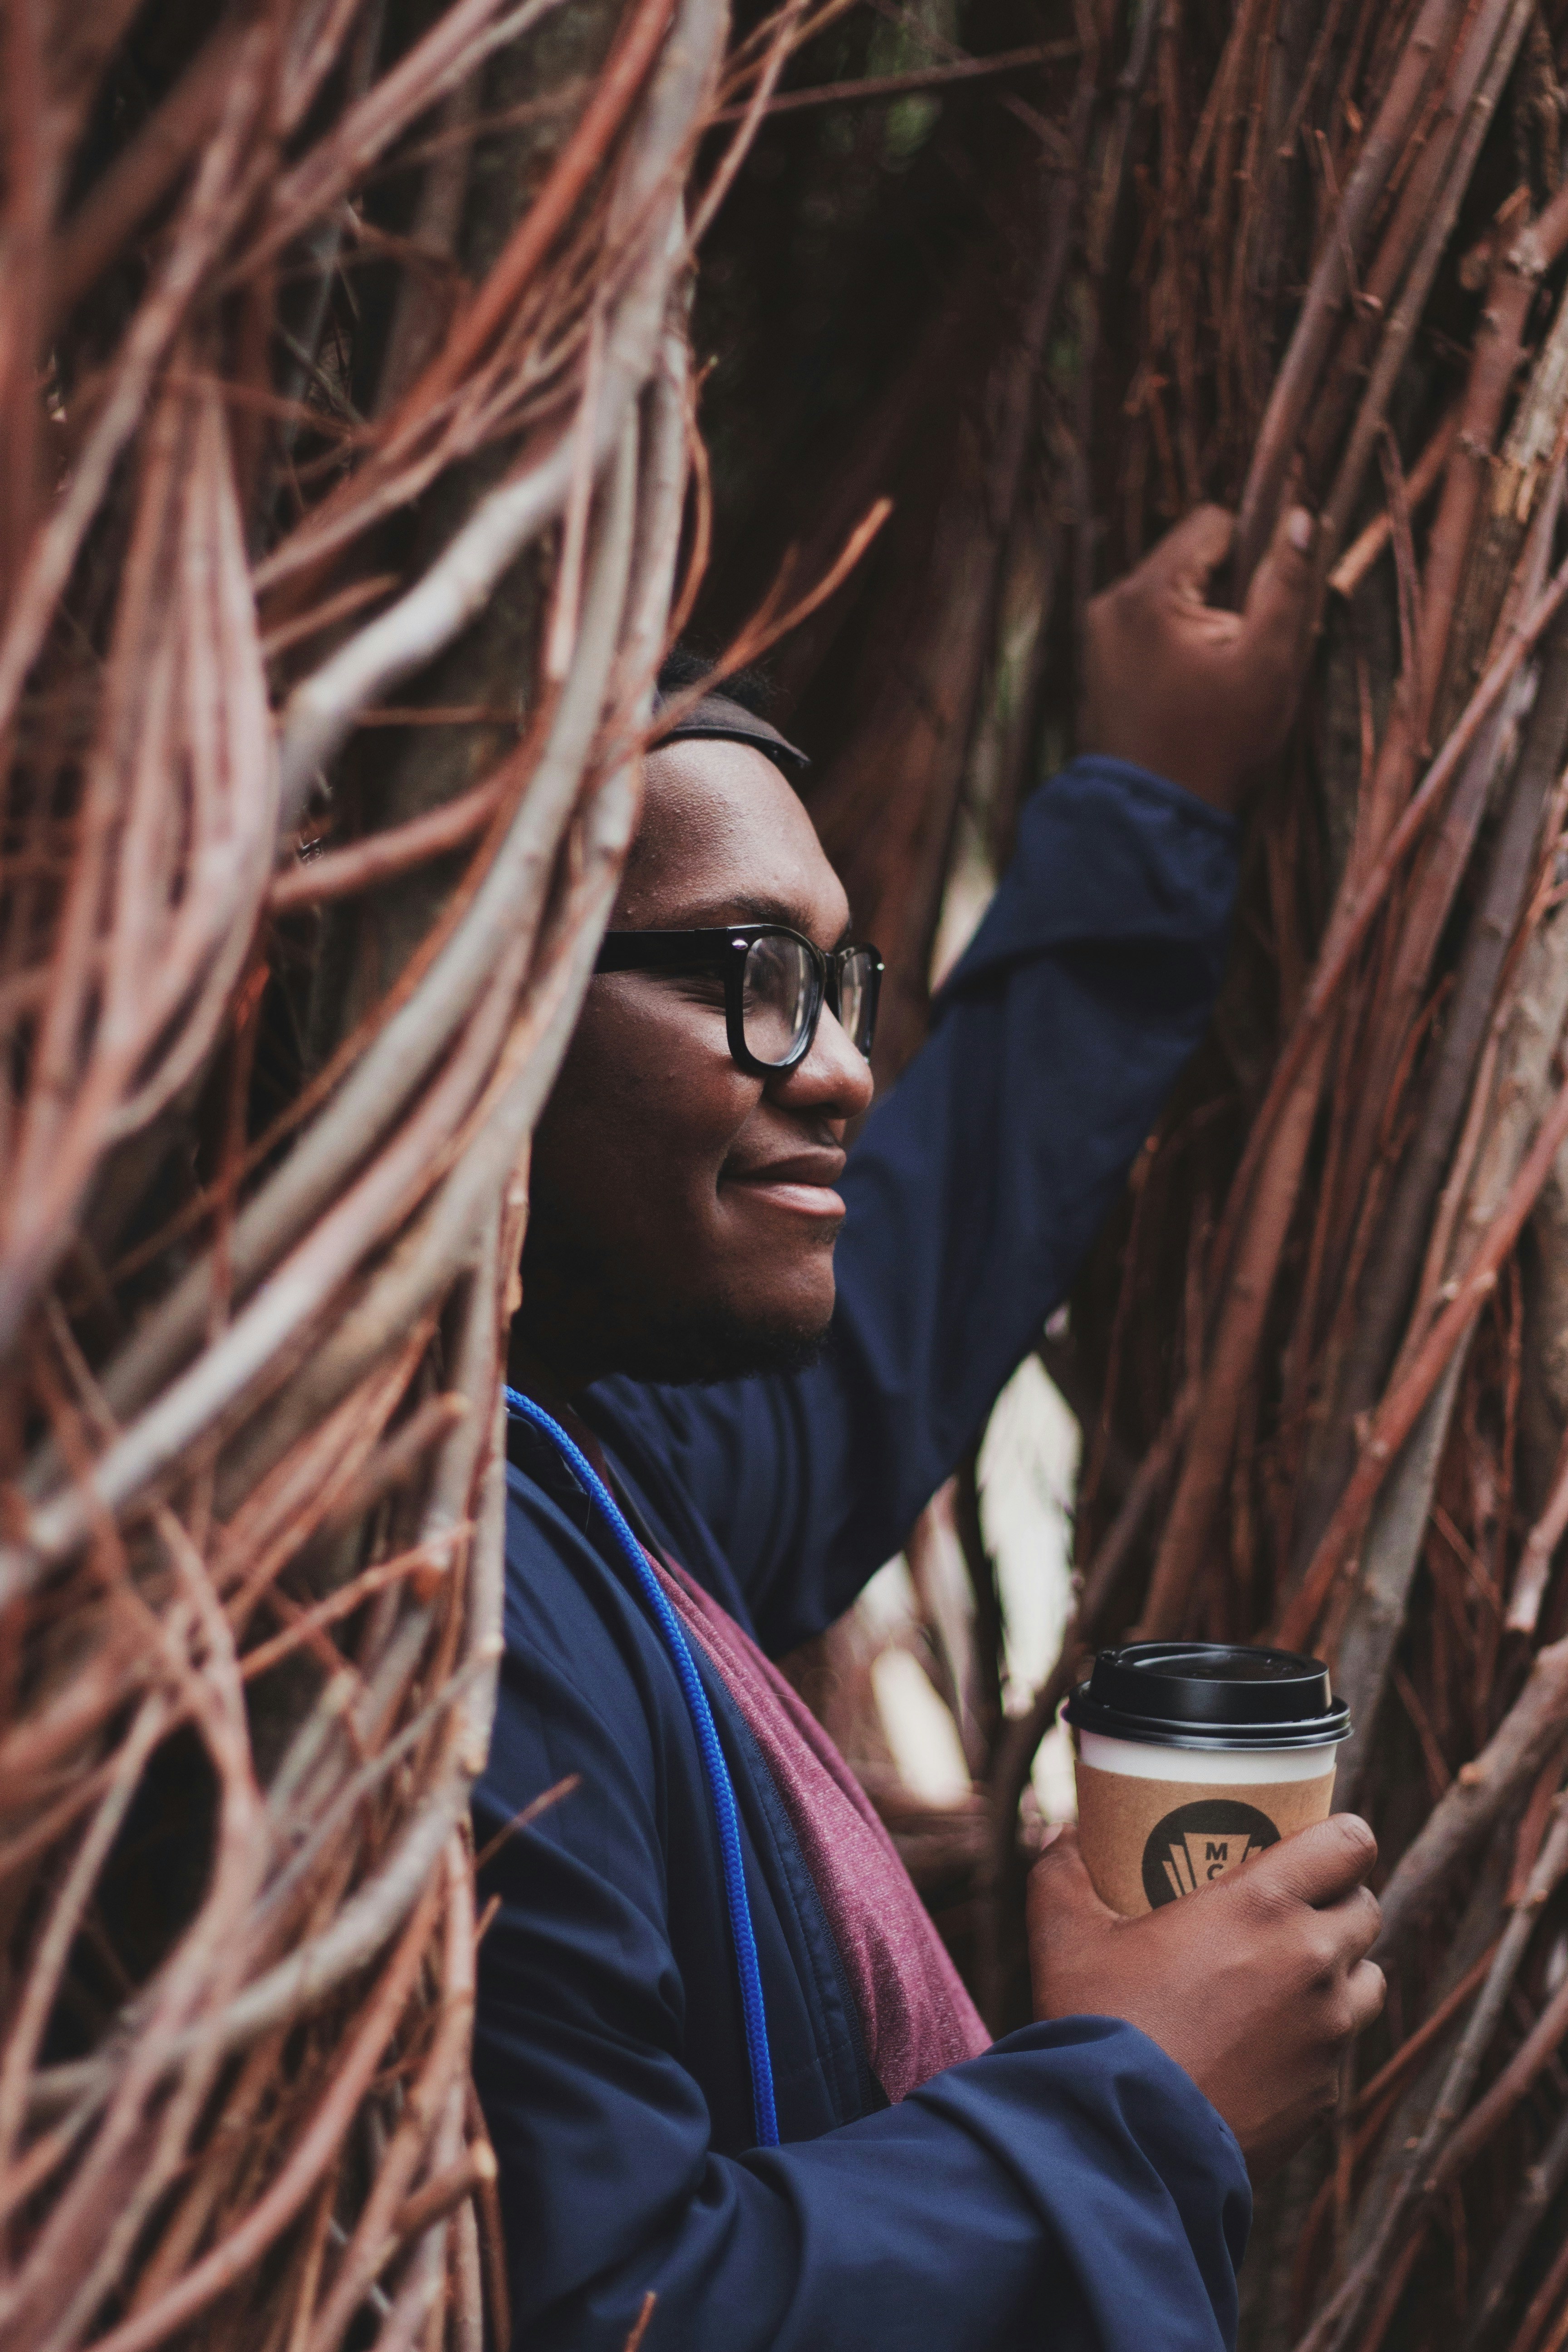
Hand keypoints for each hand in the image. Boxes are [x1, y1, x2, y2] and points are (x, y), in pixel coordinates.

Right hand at [1027, 1816, 1384, 2178]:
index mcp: (1264, 1907)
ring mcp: (1327, 2036)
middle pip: (1366, 1908)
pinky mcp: (1324, 2096)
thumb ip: (1062, 1873)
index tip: (1316, 1841)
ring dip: (1340, 1968)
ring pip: (1368, 1980)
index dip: (1343, 1836)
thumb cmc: (1099, 2027)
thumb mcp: (1063, 1936)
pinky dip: (1315, 2039)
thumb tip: (1065, 1834)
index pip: (1351, 1843)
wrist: (1122, 2147)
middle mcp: (1313, 1963)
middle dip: (1338, 1899)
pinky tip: (1263, 2045)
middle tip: (1290, 1905)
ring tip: (1288, 1974)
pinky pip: (1338, 2050)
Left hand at [1081, 502, 1316, 814]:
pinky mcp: (1096, 661)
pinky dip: (1176, 641)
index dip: (1252, 550)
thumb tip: (1301, 518)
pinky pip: (1148, 625)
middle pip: (1188, 558)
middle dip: (1225, 590)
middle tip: (1242, 649)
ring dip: (1203, 617)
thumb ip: (1287, 586)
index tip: (1263, 601)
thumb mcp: (1268, 663)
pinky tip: (1192, 685)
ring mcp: (1097, 634)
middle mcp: (1110, 603)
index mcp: (1147, 594)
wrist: (1152, 817)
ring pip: (1170, 592)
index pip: (1211, 524)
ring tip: (1217, 673)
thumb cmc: (1216, 745)